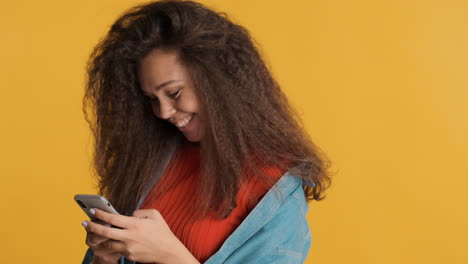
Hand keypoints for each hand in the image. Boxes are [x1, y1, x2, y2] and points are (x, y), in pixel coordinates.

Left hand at [83, 208, 199, 263]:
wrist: (168, 251)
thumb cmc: (162, 232)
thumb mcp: (155, 215)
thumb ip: (140, 212)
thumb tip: (130, 214)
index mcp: (135, 224)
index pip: (113, 218)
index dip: (101, 214)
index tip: (93, 210)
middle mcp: (130, 236)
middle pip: (105, 232)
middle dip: (92, 227)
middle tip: (84, 223)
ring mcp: (128, 247)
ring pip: (107, 243)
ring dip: (98, 238)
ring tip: (92, 233)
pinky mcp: (129, 255)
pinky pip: (116, 250)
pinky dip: (110, 245)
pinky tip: (106, 242)